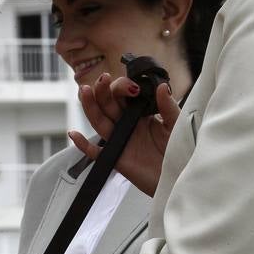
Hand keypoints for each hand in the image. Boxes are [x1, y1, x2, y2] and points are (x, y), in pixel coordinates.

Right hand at [69, 74, 180, 195]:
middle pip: (108, 104)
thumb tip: (162, 86)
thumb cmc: (179, 148)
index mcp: (140, 113)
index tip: (133, 88)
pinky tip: (73, 134)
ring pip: (99, 121)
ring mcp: (120, 140)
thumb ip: (169, 106)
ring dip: (90, 106)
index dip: (124, 87)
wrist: (179, 174)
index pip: (125, 95)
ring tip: (84, 90)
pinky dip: (83, 144)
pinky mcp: (117, 159)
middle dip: (104, 90)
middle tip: (103, 79)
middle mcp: (127, 124)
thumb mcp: (177, 123)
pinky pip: (96, 152)